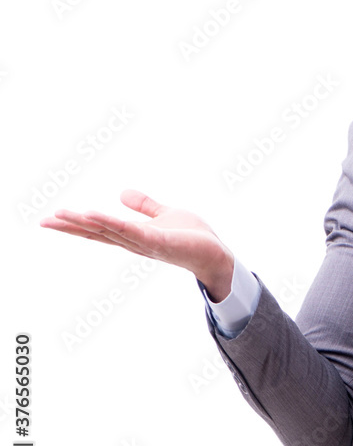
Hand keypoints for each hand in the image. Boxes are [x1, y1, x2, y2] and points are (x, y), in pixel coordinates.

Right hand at [39, 189, 234, 300]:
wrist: (217, 253)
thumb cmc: (193, 237)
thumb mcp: (165, 214)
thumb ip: (145, 206)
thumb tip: (121, 192)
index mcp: (134, 235)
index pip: (99, 230)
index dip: (74, 225)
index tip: (49, 219)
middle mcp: (135, 242)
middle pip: (98, 233)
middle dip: (71, 226)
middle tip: (43, 220)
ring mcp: (147, 243)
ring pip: (111, 231)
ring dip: (86, 222)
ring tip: (63, 214)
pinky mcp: (162, 242)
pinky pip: (135, 231)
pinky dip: (115, 223)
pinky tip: (98, 215)